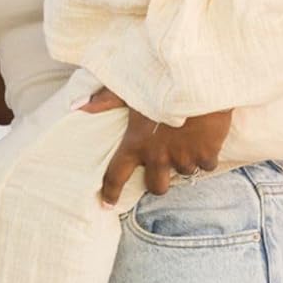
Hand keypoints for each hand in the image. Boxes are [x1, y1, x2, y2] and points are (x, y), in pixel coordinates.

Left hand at [79, 87, 232, 205]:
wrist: (198, 78)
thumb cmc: (160, 82)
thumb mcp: (130, 89)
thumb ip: (104, 101)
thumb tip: (75, 107)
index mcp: (135, 143)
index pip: (116, 176)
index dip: (111, 193)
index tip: (107, 204)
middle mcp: (157, 156)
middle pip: (157, 187)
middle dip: (159, 182)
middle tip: (162, 169)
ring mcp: (183, 157)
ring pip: (185, 172)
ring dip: (185, 162)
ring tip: (188, 142)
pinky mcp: (206, 154)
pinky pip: (207, 165)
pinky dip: (207, 156)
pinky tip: (207, 141)